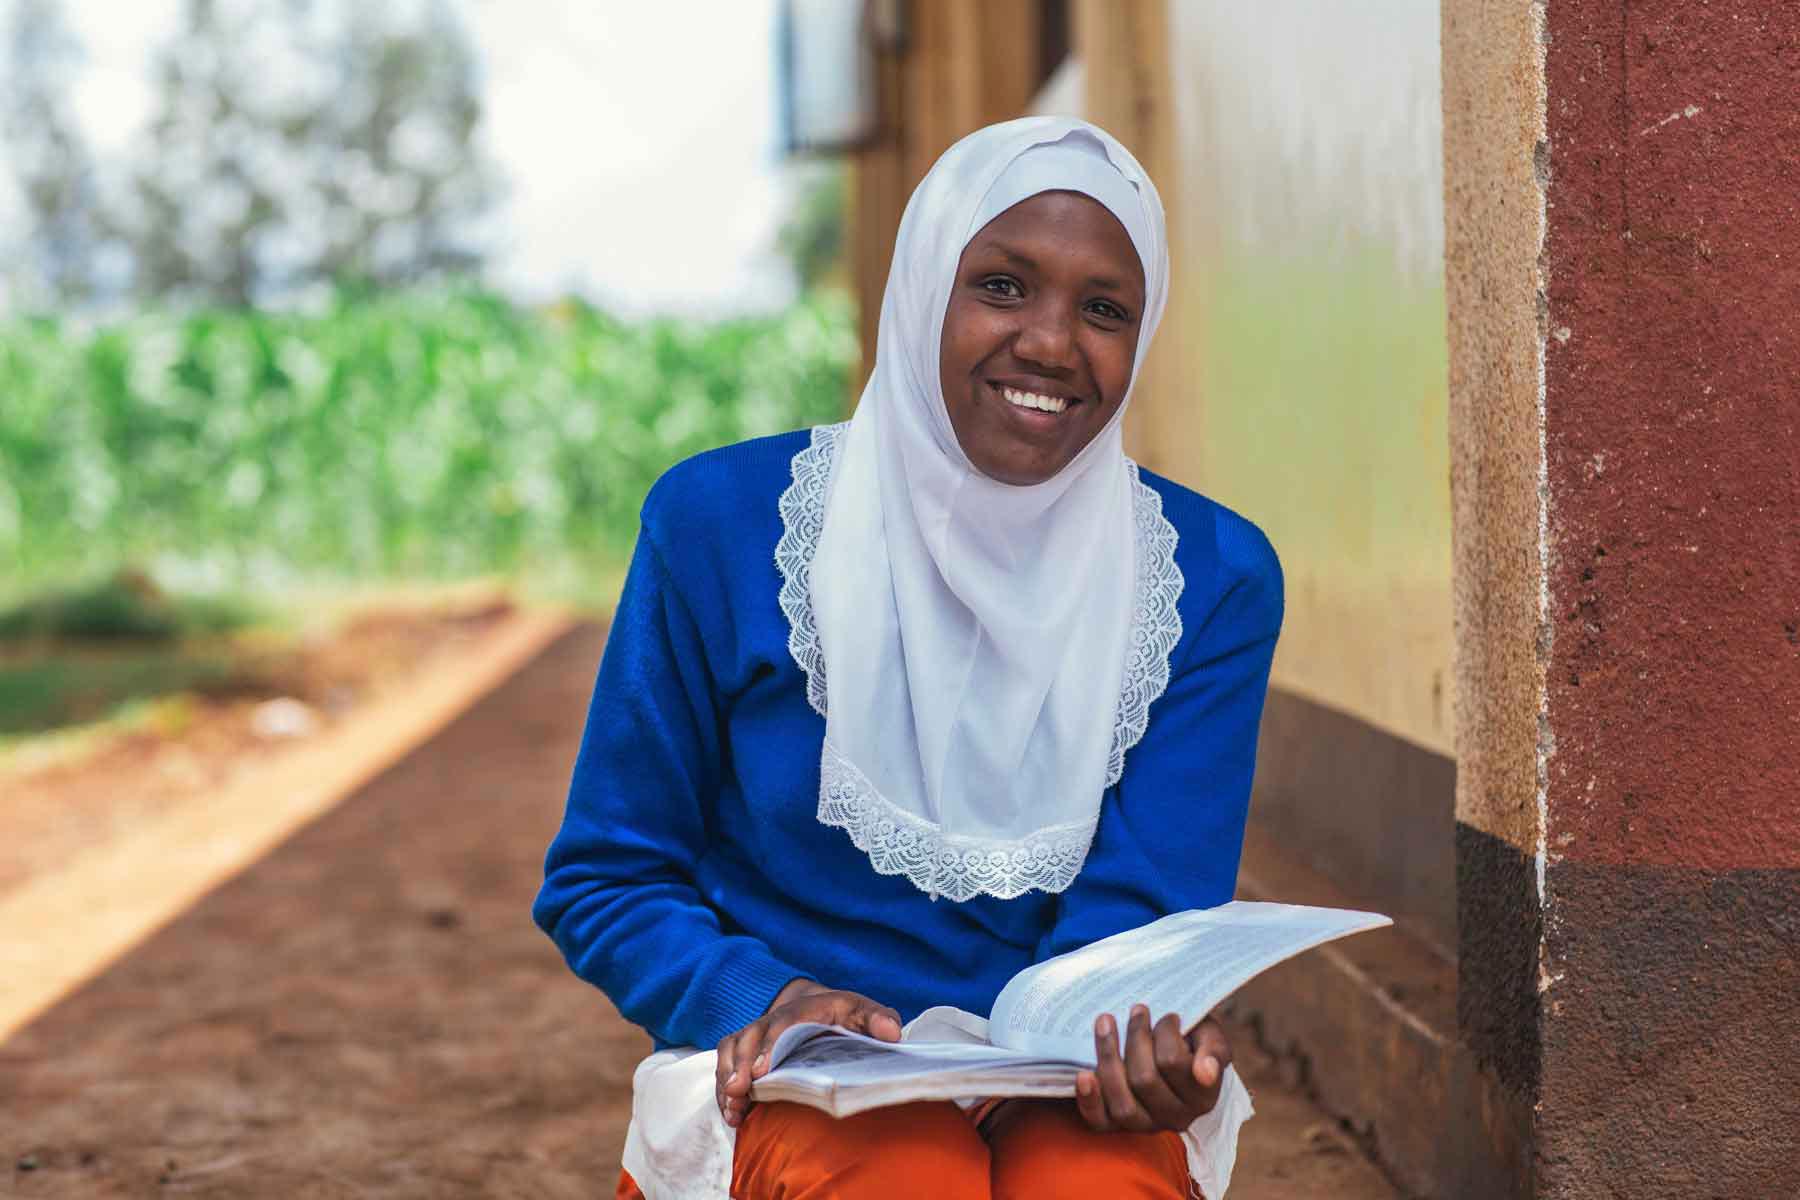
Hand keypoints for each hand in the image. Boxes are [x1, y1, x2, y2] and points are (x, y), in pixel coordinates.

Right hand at [715, 978, 901, 1126]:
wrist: (813, 1004)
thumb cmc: (841, 1014)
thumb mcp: (861, 1010)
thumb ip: (878, 1018)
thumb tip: (892, 1032)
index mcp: (804, 1009)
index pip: (782, 1023)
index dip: (769, 1046)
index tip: (760, 1070)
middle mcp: (773, 1019)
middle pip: (749, 1037)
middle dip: (738, 1065)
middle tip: (737, 1091)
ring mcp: (755, 1035)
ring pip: (731, 1050)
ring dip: (727, 1078)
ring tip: (732, 1109)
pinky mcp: (743, 1051)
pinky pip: (725, 1065)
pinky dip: (724, 1089)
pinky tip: (732, 1115)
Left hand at [1073, 1004, 1230, 1133]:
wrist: (1171, 1051)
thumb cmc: (1191, 1040)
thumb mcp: (1210, 1037)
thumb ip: (1214, 1050)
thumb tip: (1204, 1072)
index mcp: (1202, 1098)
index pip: (1173, 1064)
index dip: (1166, 1034)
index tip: (1168, 1015)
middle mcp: (1176, 1118)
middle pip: (1144, 1080)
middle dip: (1135, 1037)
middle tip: (1137, 1009)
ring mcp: (1145, 1124)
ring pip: (1122, 1102)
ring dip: (1108, 1057)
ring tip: (1105, 1021)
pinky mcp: (1117, 1125)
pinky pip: (1099, 1121)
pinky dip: (1089, 1099)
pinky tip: (1083, 1074)